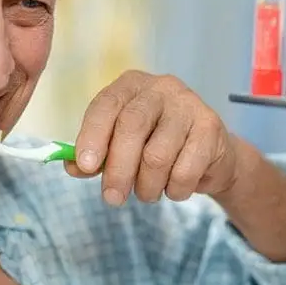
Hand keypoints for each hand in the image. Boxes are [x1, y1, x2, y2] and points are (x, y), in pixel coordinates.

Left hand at [67, 72, 239, 205]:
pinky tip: (174, 188)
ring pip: (157, 156)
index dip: (92, 136)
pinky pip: (184, 171)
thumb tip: (73, 167)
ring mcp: (189, 104)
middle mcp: (160, 87)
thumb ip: (96, 156)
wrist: (209, 154)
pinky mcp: (211, 127)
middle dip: (118, 169)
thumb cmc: (156, 146)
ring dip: (147, 186)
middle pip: (131, 127)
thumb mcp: (120, 147)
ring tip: (147, 193)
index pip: (106, 105)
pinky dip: (174, 190)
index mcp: (131, 85)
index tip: (85, 166)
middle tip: (112, 199)